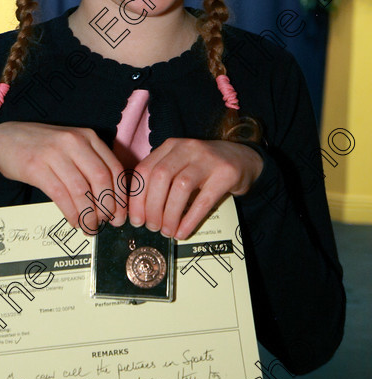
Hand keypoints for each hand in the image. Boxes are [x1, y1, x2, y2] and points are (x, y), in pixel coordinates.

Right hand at [0, 121, 126, 231]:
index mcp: (87, 136)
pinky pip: (61, 195)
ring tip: (90, 228)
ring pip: (82, 190)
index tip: (121, 214)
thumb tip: (111, 198)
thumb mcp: (70, 146)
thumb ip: (90, 163)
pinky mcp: (36, 167)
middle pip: (101, 179)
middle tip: (108, 223)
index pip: (113, 167)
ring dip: (89, 214)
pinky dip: (71, 213)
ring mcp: (54, 153)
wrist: (4, 139)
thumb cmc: (41, 147)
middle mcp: (73, 141)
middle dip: (108, 206)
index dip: (120, 195)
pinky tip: (74, 222)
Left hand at [128, 138, 263, 239]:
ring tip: (167, 231)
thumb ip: (162, 180)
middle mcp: (187, 148)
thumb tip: (140, 211)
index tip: (136, 219)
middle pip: (160, 176)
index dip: (137, 197)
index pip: (145, 169)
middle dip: (152, 207)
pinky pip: (204, 200)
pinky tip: (183, 232)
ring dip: (170, 214)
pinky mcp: (225, 174)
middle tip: (152, 227)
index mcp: (171, 146)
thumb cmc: (205, 168)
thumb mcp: (181, 165)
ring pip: (180, 187)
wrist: (243, 159)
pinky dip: (190, 219)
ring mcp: (207, 159)